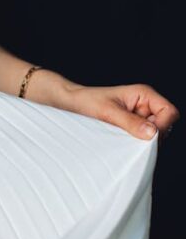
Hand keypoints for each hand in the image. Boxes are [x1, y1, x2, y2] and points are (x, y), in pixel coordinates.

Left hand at [29, 71, 179, 142]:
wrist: (69, 104)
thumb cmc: (86, 101)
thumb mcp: (107, 112)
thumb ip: (130, 122)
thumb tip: (153, 133)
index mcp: (144, 94)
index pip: (169, 112)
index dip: (162, 126)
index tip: (147, 137)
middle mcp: (144, 105)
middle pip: (164, 125)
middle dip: (152, 136)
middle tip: (132, 142)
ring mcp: (138, 117)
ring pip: (153, 135)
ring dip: (141, 141)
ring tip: (121, 139)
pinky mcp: (130, 127)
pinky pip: (139, 139)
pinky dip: (133, 144)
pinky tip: (119, 143)